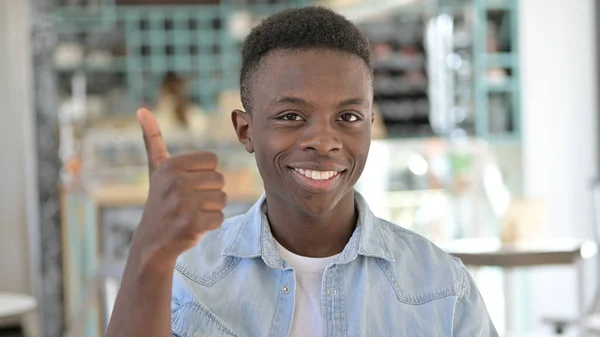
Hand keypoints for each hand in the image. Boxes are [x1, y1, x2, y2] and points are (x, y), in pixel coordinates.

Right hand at [131, 108, 226, 267]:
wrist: (152, 241)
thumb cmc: (160, 200)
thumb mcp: (156, 170)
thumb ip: (153, 140)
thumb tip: (142, 110)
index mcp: (171, 165)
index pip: (213, 161)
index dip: (205, 174)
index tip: (189, 184)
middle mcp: (175, 182)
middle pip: (220, 180)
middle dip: (209, 193)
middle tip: (190, 202)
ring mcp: (183, 204)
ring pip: (222, 199)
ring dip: (211, 209)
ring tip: (191, 213)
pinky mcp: (191, 224)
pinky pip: (220, 217)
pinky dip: (211, 224)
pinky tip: (194, 226)